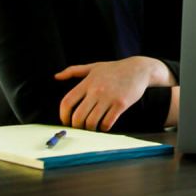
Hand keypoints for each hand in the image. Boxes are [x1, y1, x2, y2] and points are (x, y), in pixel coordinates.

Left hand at [55, 56, 174, 130]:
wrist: (139, 69)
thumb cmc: (115, 68)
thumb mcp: (93, 67)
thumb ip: (73, 71)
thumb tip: (56, 76)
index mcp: (87, 82)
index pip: (67, 102)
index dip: (63, 115)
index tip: (66, 121)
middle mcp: (96, 90)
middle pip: (78, 116)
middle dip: (77, 126)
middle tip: (80, 127)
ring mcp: (109, 98)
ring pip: (92, 122)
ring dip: (90, 129)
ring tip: (92, 127)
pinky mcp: (121, 104)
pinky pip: (107, 123)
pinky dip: (103, 127)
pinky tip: (104, 125)